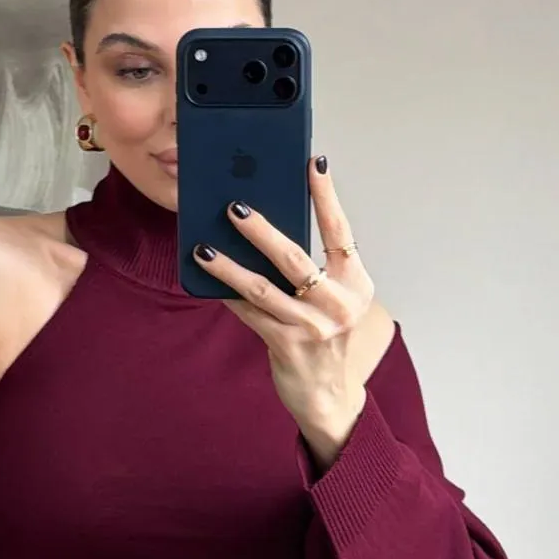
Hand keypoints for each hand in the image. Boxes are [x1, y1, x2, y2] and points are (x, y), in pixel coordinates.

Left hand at [194, 159, 378, 468]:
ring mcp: (313, 327)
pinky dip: (226, 294)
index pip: (340, 231)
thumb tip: (265, 224)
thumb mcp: (332, 298)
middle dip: (261, 230)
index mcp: (356, 282)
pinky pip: (249, 313)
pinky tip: (206, 278)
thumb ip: (311, 268)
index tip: (314, 163)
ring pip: (262, 288)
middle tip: (234, 206)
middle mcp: (339, 304)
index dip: (326, 196)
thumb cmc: (326, 336)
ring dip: (229, 266)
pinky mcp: (287, 346)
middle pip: (295, 258)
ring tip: (203, 247)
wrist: (329, 396)